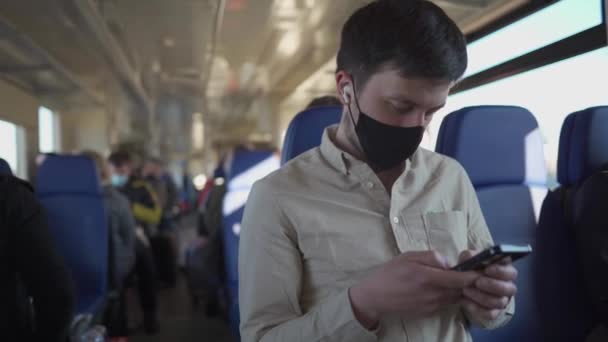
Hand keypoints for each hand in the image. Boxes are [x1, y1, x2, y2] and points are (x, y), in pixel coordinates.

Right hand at [349, 251, 479, 328]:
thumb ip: (431, 257)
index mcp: (428, 277)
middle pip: (461, 290)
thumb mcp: (408, 257)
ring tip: (456, 279)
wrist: (375, 297)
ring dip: (459, 289)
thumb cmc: (390, 273)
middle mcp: (433, 294)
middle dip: (469, 282)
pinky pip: (446, 303)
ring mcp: (432, 305)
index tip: (481, 269)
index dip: (473, 275)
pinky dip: (448, 296)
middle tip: (472, 273)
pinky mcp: (429, 312)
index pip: (459, 279)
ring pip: (455, 297)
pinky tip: (441, 288)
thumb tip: (448, 262)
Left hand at [459, 250, 517, 320]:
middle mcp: (507, 285)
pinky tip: (465, 301)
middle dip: (493, 285)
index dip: (501, 271)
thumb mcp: (466, 259)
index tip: (487, 269)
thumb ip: (468, 256)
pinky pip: (490, 314)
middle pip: (510, 289)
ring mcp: (502, 300)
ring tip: (466, 290)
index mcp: (504, 270)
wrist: (460, 285)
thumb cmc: (468, 268)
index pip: (511, 271)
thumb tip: (470, 256)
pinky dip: (477, 308)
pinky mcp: (494, 311)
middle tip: (477, 282)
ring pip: (499, 302)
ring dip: (481, 296)